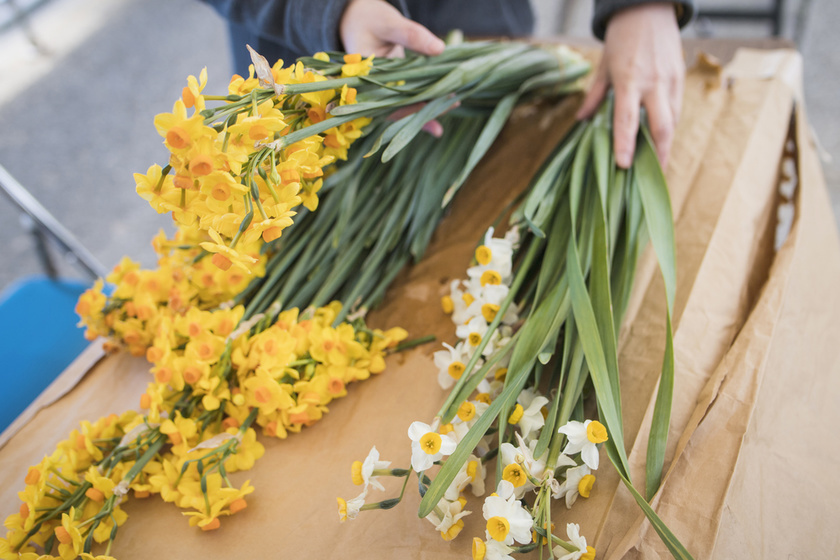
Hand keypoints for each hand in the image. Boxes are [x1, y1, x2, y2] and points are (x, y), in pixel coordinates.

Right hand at [340, 0, 446, 136]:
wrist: (358, 20)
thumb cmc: (369, 19)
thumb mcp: (388, 23)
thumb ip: (411, 35)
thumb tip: (439, 49)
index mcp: (362, 77)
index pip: (384, 101)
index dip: (405, 106)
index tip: (428, 103)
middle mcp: (370, 90)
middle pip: (397, 108)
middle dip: (423, 108)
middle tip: (451, 102)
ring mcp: (382, 90)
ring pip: (405, 107)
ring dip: (427, 108)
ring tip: (453, 103)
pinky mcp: (393, 87)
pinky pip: (408, 99)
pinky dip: (424, 103)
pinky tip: (442, 107)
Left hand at [576, 3, 684, 169]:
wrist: (648, 8)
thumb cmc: (621, 38)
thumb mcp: (603, 66)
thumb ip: (595, 96)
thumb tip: (581, 120)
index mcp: (629, 80)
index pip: (628, 118)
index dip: (625, 143)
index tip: (623, 166)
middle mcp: (653, 83)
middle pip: (662, 126)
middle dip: (660, 154)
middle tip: (653, 179)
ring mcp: (670, 81)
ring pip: (673, 120)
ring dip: (666, 144)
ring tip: (657, 166)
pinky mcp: (680, 78)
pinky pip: (677, 109)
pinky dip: (670, 127)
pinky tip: (662, 141)